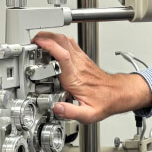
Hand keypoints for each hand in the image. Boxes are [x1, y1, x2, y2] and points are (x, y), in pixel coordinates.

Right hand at [32, 31, 151, 123]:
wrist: (118, 94)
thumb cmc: (104, 102)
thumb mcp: (88, 115)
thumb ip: (71, 112)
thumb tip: (57, 108)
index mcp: (76, 78)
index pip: (62, 56)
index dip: (50, 47)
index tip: (38, 44)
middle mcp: (78, 65)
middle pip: (62, 42)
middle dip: (45, 38)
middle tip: (33, 41)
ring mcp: (81, 60)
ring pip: (65, 40)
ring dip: (51, 37)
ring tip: (39, 40)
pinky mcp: (83, 58)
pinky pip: (70, 43)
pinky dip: (58, 39)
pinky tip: (53, 42)